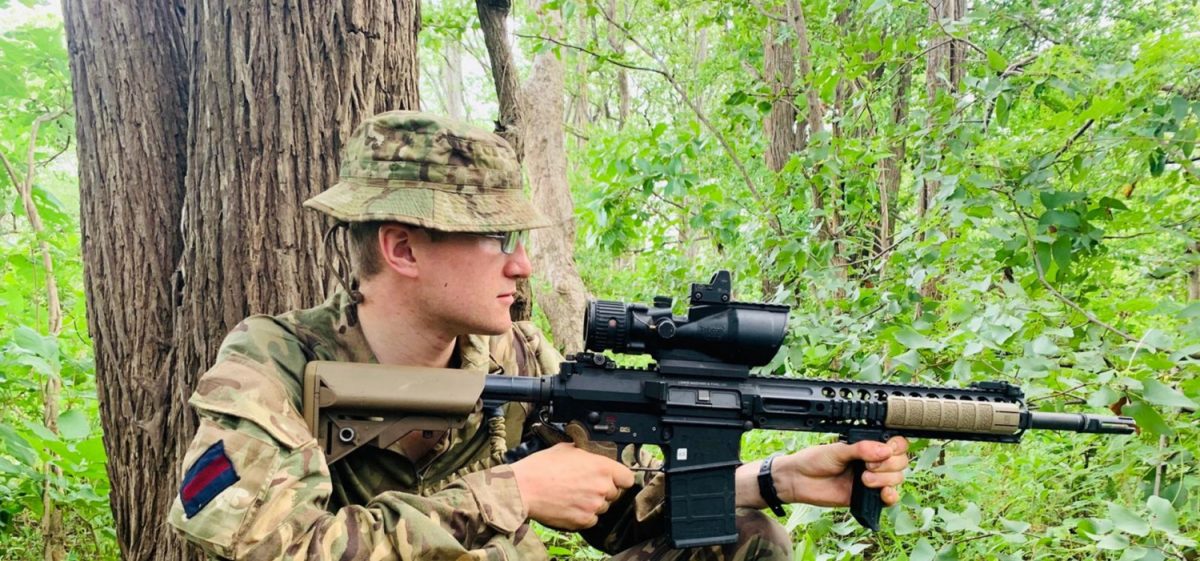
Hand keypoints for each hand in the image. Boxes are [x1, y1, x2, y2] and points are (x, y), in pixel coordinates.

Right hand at [510, 442, 634, 528]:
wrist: (525, 488)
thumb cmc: (542, 467)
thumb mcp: (567, 449)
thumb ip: (586, 454)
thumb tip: (591, 455)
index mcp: (602, 467)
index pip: (628, 477)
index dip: (620, 478)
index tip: (613, 479)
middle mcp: (602, 487)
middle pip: (614, 493)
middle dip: (602, 490)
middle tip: (584, 486)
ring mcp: (594, 506)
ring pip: (603, 507)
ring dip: (593, 503)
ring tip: (574, 495)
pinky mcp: (583, 520)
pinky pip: (592, 520)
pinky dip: (583, 515)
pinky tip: (570, 506)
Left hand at [737, 436, 909, 508]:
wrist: (799, 481)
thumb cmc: (814, 460)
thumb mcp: (837, 450)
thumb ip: (861, 449)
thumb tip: (884, 451)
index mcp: (867, 446)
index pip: (896, 443)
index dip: (896, 446)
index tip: (885, 450)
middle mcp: (873, 461)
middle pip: (900, 461)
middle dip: (888, 464)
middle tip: (867, 465)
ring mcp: (872, 479)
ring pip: (897, 478)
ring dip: (885, 479)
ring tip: (864, 479)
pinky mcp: (868, 497)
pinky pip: (890, 498)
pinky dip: (891, 495)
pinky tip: (882, 493)